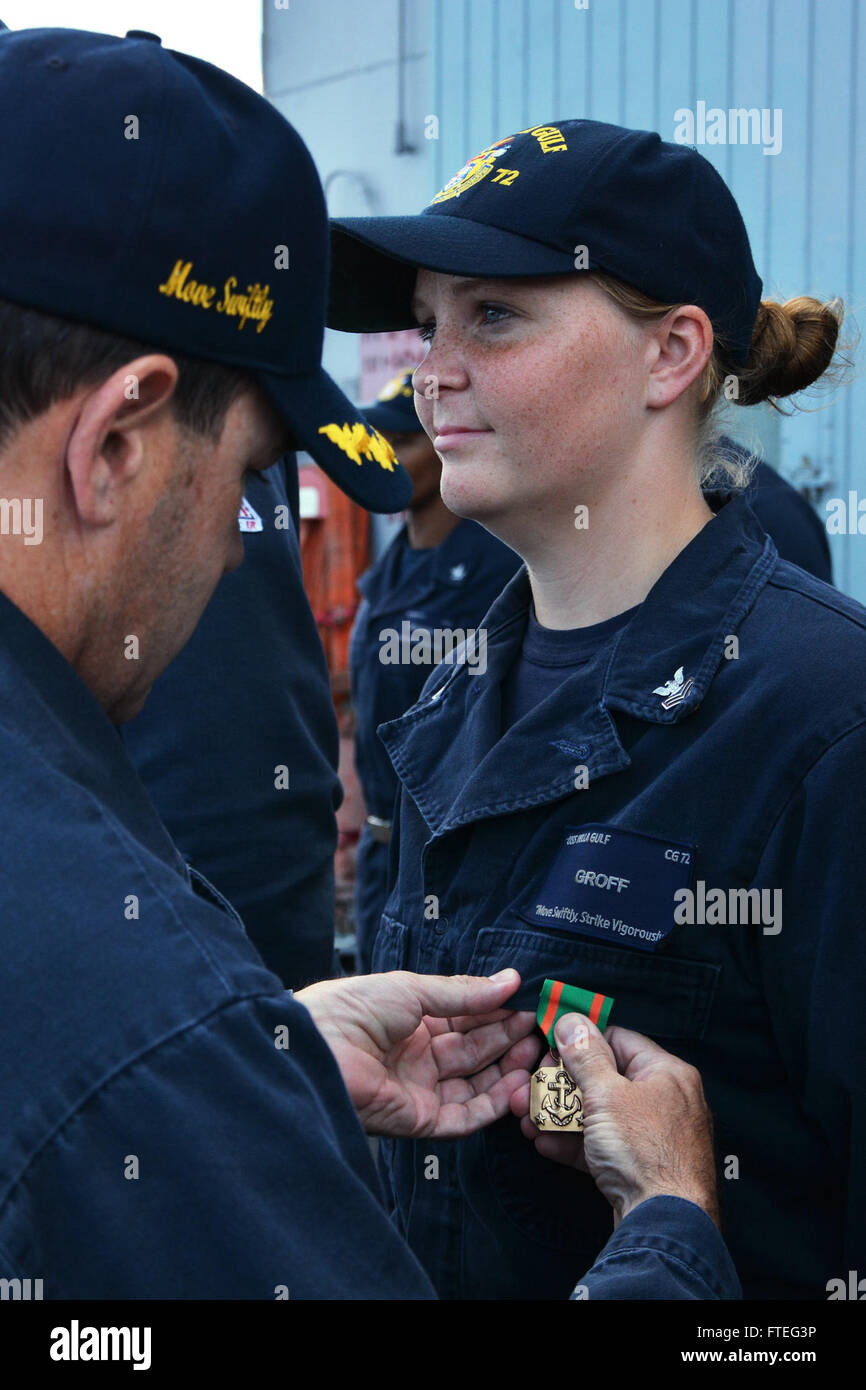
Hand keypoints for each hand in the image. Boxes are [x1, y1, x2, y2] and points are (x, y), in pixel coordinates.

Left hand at [296, 968, 540, 1138]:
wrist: (314, 1049)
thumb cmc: (350, 1009)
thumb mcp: (411, 989)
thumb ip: (463, 992)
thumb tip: (510, 981)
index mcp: (409, 1022)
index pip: (464, 1018)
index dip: (496, 1011)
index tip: (529, 1001)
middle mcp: (416, 1057)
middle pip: (473, 1050)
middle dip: (507, 1038)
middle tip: (540, 1026)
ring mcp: (418, 1090)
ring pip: (474, 1084)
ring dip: (506, 1069)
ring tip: (535, 1050)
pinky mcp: (418, 1121)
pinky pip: (463, 1116)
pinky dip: (492, 1103)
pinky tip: (515, 1083)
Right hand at [511, 1013, 719, 1226]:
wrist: (664, 1222)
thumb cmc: (645, 1150)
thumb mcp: (606, 1093)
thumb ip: (585, 1056)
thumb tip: (571, 1020)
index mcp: (666, 1072)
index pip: (618, 1040)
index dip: (581, 1042)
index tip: (548, 1046)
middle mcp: (664, 1100)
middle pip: (603, 1080)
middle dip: (560, 1087)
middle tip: (529, 1089)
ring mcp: (652, 1136)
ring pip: (599, 1116)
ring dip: (560, 1117)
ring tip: (527, 1119)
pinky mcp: (640, 1167)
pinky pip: (603, 1146)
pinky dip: (575, 1144)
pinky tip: (544, 1143)